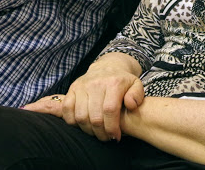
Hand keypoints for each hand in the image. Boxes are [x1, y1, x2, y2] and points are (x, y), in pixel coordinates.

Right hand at [25, 57, 143, 141]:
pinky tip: (83, 125)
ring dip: (88, 130)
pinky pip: (67, 109)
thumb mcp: (136, 85)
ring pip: (80, 116)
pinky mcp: (72, 88)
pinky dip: (72, 121)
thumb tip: (131, 105)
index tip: (116, 137)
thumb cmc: (123, 81)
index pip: (109, 110)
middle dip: (101, 133)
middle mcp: (96, 83)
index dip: (112, 127)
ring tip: (96, 132)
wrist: (108, 66)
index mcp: (113, 83)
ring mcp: (82, 86)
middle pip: (94, 117)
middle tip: (106, 138)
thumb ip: (137, 95)